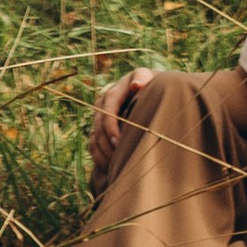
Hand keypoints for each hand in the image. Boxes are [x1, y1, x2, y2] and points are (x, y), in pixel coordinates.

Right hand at [89, 68, 160, 183]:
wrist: (150, 92)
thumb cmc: (152, 86)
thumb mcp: (148, 78)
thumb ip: (143, 77)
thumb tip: (137, 84)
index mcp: (113, 91)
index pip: (107, 110)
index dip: (110, 127)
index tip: (118, 142)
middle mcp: (102, 104)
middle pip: (98, 127)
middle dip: (106, 145)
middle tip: (116, 160)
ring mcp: (100, 118)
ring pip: (94, 138)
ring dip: (102, 154)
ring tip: (113, 167)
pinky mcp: (100, 130)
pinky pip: (94, 145)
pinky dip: (99, 158)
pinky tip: (110, 168)